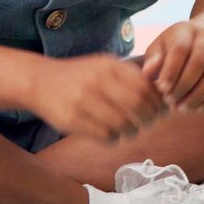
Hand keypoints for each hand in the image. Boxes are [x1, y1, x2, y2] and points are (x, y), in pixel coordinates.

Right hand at [26, 54, 164, 142]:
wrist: (40, 81)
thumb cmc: (81, 75)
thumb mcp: (105, 65)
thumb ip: (131, 75)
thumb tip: (163, 93)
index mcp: (109, 66)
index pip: (145, 87)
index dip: (157, 102)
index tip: (160, 109)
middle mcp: (96, 81)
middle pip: (137, 105)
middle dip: (149, 118)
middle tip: (149, 122)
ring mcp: (82, 101)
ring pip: (122, 124)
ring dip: (132, 130)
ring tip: (131, 128)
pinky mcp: (71, 120)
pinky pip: (104, 135)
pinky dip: (114, 137)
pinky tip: (112, 132)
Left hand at [141, 20, 203, 112]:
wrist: (203, 39)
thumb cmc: (173, 47)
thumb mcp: (160, 48)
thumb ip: (153, 60)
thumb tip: (148, 73)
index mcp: (187, 28)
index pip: (181, 48)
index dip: (171, 71)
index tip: (162, 90)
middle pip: (200, 61)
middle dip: (184, 86)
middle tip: (171, 102)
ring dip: (198, 95)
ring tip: (182, 109)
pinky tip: (199, 108)